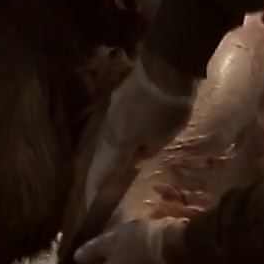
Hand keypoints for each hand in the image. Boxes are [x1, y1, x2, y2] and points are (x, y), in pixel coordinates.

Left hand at [75, 214, 198, 263]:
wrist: (178, 247)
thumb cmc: (141, 240)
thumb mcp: (113, 239)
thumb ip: (94, 249)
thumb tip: (77, 257)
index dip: (92, 259)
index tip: (93, 249)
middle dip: (110, 263)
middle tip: (113, 247)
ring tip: (131, 248)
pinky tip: (146, 253)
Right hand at [81, 58, 198, 210]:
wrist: (164, 68)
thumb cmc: (169, 107)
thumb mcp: (166, 135)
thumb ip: (149, 148)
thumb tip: (137, 156)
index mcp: (123, 140)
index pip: (110, 166)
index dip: (102, 181)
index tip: (93, 195)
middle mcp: (112, 127)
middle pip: (105, 151)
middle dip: (100, 167)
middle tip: (96, 182)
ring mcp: (112, 110)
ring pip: (107, 136)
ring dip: (107, 150)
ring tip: (107, 161)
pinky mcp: (118, 98)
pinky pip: (113, 123)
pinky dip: (114, 134)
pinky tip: (118, 137)